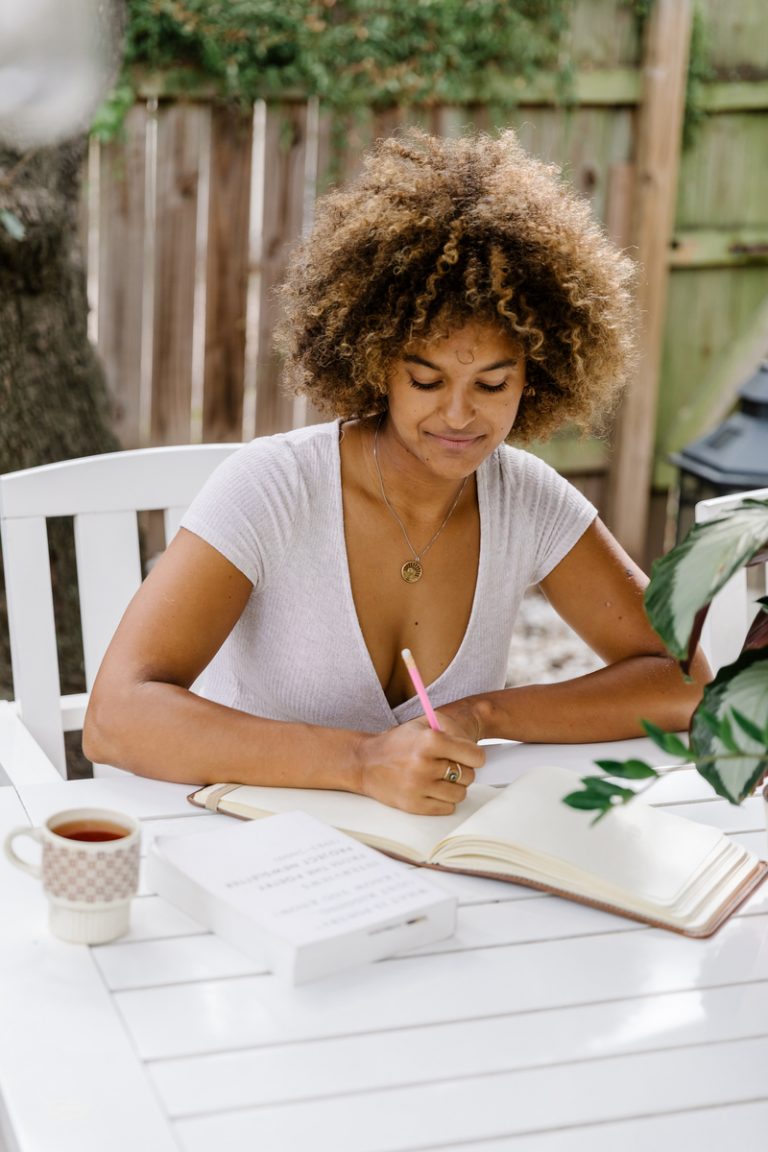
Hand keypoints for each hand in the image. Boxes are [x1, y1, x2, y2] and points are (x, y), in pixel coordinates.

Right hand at [356, 716, 484, 814]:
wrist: (365, 762)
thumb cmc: (397, 742)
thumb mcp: (424, 723)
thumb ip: (452, 728)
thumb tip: (474, 748)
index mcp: (430, 741)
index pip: (475, 756)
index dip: (475, 756)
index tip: (470, 757)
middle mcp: (424, 764)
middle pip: (469, 776)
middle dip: (462, 770)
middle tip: (448, 766)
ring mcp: (418, 787)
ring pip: (460, 794)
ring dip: (453, 787)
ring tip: (438, 778)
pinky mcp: (414, 805)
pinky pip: (447, 808)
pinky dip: (443, 800)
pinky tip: (430, 789)